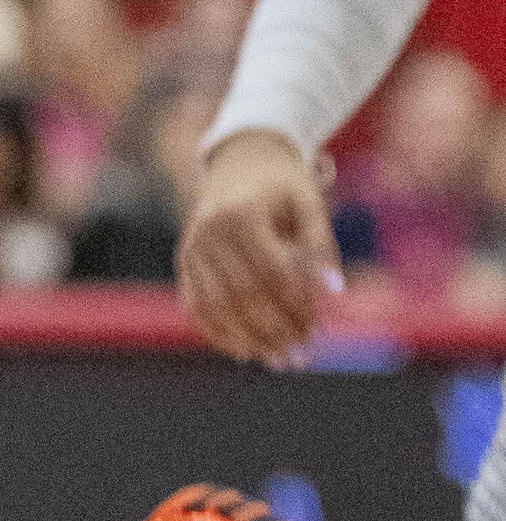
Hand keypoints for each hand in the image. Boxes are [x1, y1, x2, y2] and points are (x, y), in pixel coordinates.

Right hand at [179, 128, 342, 364]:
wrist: (241, 160)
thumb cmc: (283, 186)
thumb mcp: (309, 203)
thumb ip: (322, 245)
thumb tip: (336, 291)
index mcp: (242, 212)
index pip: (274, 273)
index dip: (298, 306)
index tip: (320, 330)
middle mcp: (210, 229)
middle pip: (245, 294)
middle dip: (277, 330)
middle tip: (304, 355)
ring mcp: (193, 245)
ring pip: (217, 306)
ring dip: (250, 340)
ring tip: (280, 361)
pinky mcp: (185, 259)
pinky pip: (195, 305)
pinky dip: (218, 334)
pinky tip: (246, 351)